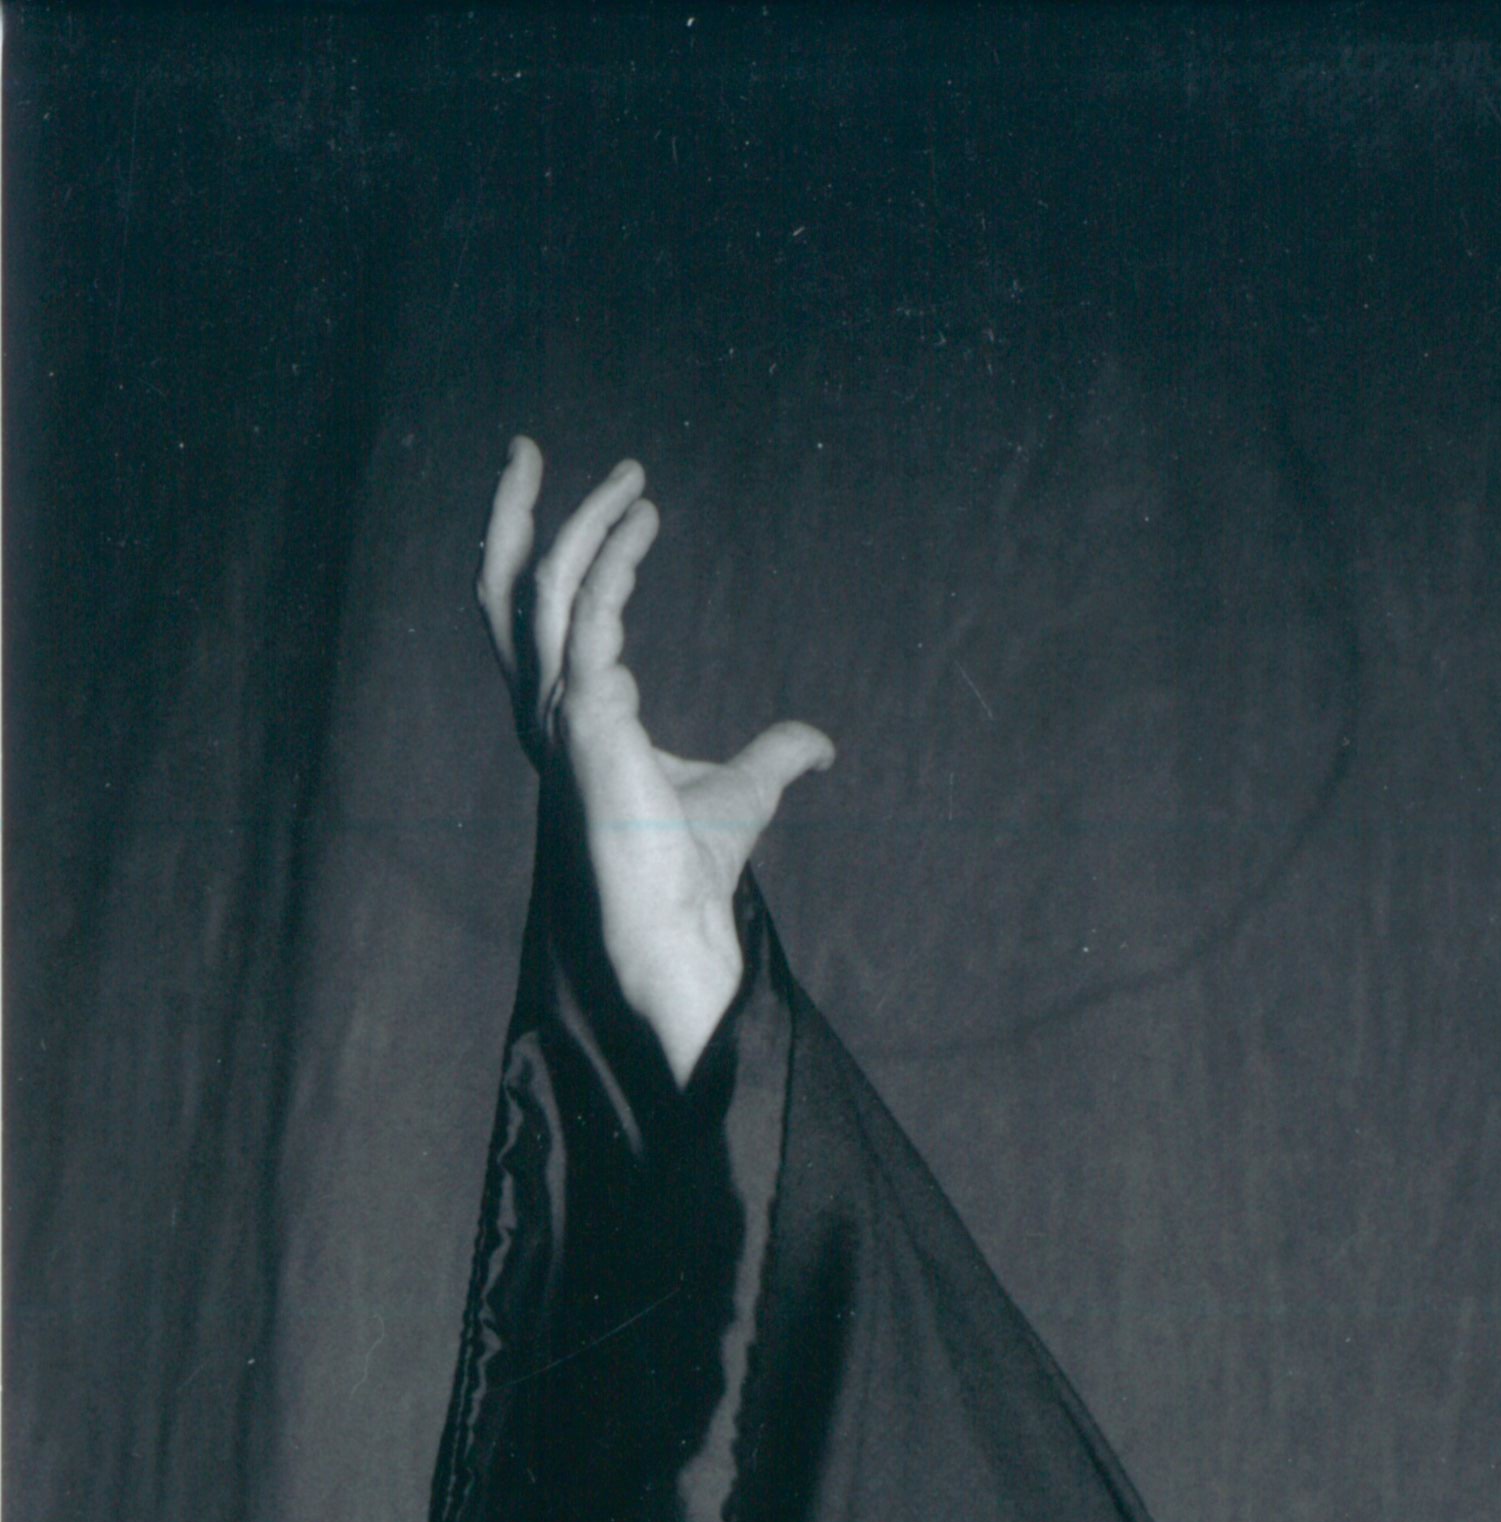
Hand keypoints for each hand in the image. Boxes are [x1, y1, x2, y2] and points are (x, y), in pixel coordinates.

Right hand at [479, 438, 834, 1082]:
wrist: (678, 920)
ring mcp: (554, 713)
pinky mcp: (584, 720)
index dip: (559, 548)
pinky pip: (588, 619)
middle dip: (515, 513)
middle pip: (505, 590)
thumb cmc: (694, 864)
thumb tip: (819, 743)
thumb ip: (775, 756)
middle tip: (531, 446)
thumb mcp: (745, 790)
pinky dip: (612, 566)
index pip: (535, 614)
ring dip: (581, 523)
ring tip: (627, 480)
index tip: (617, 501)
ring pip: (542, 589)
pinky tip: (646, 527)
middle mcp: (545, 706)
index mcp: (564, 712)